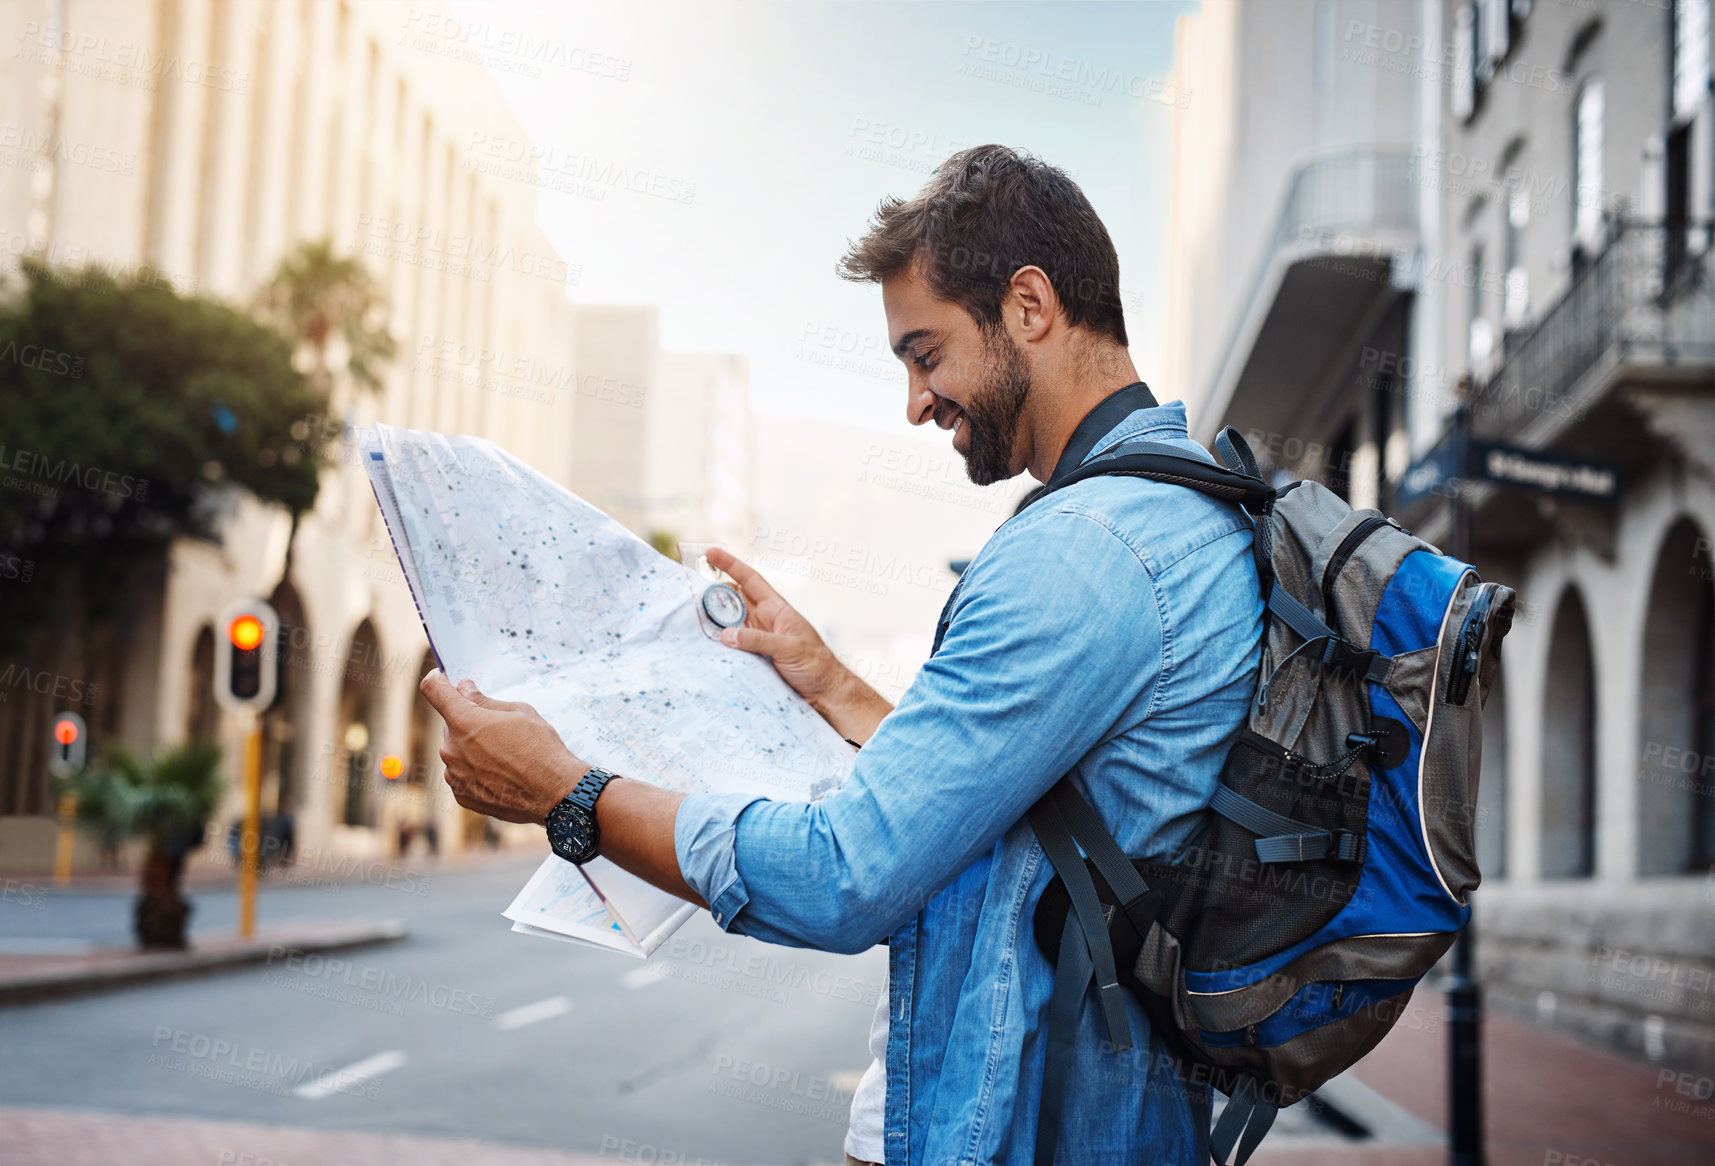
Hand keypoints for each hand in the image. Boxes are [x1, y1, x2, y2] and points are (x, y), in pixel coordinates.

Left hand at [419, 671, 584, 822]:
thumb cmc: (541, 749)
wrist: (554, 793)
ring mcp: (454, 775)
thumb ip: (485, 701)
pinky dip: (476, 771)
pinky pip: (462, 775)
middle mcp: (452, 748)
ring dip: (472, 749)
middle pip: (450, 725)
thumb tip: (465, 690)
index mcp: (464, 721)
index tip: (441, 679)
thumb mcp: (520, 712)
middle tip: (497, 729)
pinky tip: (502, 774)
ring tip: (505, 757)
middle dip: (468, 722)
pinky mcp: (462, 795)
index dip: (437, 681)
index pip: (434, 691)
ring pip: (457, 752)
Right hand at [704, 548, 892, 742]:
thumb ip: (758, 640)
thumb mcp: (789, 648)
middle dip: (712, 595)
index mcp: (775, 609)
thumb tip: (726, 635)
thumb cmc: (815, 664)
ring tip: (691, 620)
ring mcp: (756, 639)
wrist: (824, 693)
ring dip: (712, 621)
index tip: (710, 552)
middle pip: (732, 600)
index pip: (749, 580)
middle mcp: (763, 620)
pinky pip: (730, 646)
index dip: (730, 564)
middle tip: (690, 597)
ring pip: (727, 623)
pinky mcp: (752, 657)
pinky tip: (704, 646)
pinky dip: (717, 644)